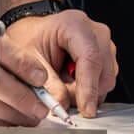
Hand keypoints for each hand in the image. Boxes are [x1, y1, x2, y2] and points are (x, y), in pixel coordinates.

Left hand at [0, 9, 118, 116]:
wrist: (32, 33)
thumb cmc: (30, 39)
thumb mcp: (28, 60)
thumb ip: (47, 83)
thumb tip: (62, 105)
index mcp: (75, 25)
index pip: (90, 58)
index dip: (89, 87)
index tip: (85, 109)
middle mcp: (95, 32)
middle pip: (103, 72)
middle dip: (85, 94)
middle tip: (62, 102)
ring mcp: (103, 45)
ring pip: (105, 81)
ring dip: (85, 93)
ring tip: (61, 87)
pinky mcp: (105, 59)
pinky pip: (103, 83)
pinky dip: (87, 91)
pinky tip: (69, 84)